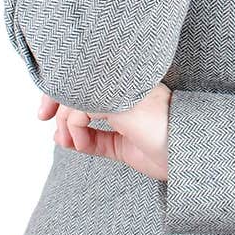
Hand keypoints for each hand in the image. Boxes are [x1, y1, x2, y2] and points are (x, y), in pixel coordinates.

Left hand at [37, 83, 170, 181]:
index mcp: (131, 87)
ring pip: (77, 90)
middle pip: (79, 72)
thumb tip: (58, 135)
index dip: (65, 90)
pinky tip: (83, 142)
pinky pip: (82, 107)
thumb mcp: (122, 146)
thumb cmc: (168, 152)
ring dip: (65, 120)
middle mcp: (129, 81)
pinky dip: (75, 128)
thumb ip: (94, 139)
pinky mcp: (124, 102)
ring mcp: (127, 89)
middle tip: (41, 116)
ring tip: (73, 143)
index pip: (90, 76)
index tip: (47, 114)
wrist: (194, 162)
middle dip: (54, 93)